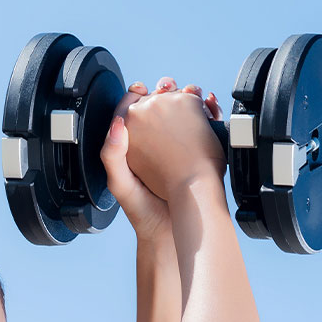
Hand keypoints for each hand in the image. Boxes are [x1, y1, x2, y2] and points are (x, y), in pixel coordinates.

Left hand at [100, 77, 223, 240]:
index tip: (144, 90)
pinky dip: (208, 112)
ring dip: (189, 97)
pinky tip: (209, 107)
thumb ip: (112, 155)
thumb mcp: (120, 184)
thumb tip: (117, 123)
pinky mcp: (196, 151)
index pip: (131, 110)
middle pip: (160, 106)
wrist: (171, 232)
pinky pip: (202, 125)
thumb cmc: (141, 211)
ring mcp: (175, 146)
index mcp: (130, 146)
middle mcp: (152, 143)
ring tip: (194, 95)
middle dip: (168, 92)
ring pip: (182, 112)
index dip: (137, 95)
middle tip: (172, 90)